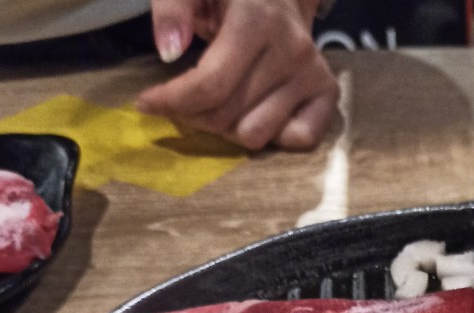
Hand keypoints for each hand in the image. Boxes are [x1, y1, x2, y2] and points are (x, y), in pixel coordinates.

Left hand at [137, 0, 338, 151]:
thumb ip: (172, 7)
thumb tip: (168, 52)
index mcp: (257, 18)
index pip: (210, 84)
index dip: (172, 101)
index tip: (145, 103)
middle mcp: (291, 50)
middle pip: (228, 116)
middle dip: (193, 115)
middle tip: (179, 101)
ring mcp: (312, 74)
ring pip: (256, 134)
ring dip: (227, 129)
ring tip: (216, 105)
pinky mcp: (328, 92)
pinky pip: (299, 139)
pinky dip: (274, 136)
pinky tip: (256, 112)